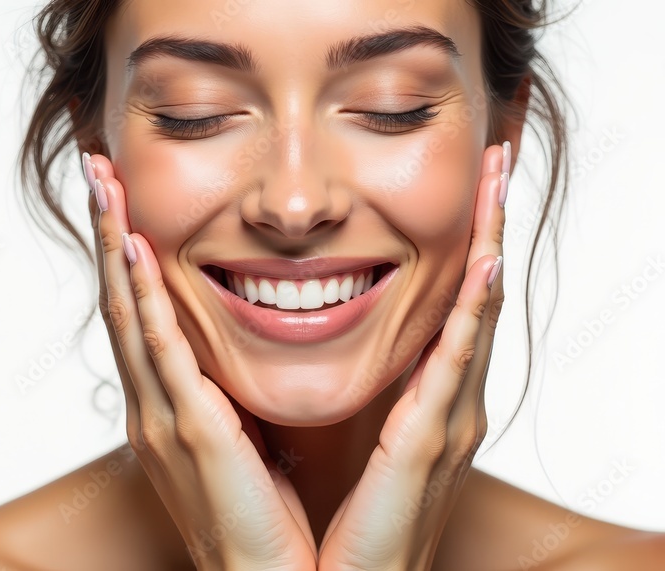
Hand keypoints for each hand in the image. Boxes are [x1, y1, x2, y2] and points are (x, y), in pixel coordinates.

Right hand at [85, 153, 316, 570]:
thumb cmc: (265, 519)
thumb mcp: (246, 441)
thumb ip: (232, 395)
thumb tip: (246, 352)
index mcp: (167, 406)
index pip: (138, 313)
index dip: (123, 253)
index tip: (120, 195)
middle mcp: (151, 405)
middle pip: (119, 300)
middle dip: (104, 229)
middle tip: (94, 165)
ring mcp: (162, 417)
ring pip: (128, 312)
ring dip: (112, 243)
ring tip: (101, 181)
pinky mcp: (189, 431)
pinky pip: (160, 349)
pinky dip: (142, 295)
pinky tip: (132, 247)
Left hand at [315, 143, 508, 570]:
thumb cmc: (334, 524)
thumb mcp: (343, 436)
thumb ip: (348, 391)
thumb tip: (311, 337)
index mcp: (422, 402)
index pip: (450, 305)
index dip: (464, 243)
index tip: (469, 185)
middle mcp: (445, 405)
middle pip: (475, 297)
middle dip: (490, 224)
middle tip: (501, 158)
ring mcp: (445, 423)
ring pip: (476, 315)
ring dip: (490, 242)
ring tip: (500, 180)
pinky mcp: (426, 445)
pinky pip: (452, 365)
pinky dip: (471, 313)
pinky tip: (483, 264)